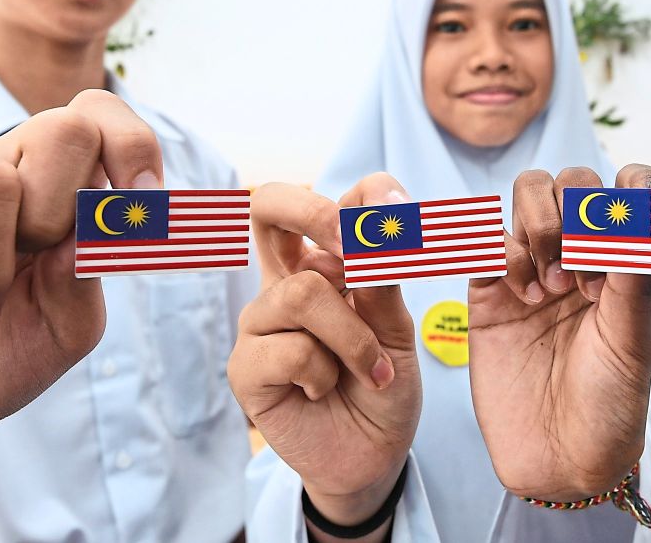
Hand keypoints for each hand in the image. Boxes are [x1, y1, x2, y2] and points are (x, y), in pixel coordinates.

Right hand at [228, 174, 420, 539]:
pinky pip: (290, 348)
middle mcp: (287, 279)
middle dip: (316, 213)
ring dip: (352, 339)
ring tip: (370, 372)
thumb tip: (380, 211)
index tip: (405, 220)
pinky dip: (325, 373)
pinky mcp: (245, 365)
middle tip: (356, 249)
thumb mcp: (398, 328)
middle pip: (270, 205)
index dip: (368, 195)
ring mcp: (261, 319)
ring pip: (304, 292)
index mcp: (328, 260)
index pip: (337, 196)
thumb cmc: (383, 385)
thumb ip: (384, 275)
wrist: (374, 456)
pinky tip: (323, 393)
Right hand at [469, 164, 650, 499]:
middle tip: (584, 274)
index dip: (635, 182)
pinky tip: (525, 298)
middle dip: (576, 213)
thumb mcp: (636, 340)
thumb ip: (635, 270)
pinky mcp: (490, 289)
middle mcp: (582, 255)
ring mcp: (534, 268)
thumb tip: (643, 200)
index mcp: (627, 261)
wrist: (560, 460)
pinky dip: (507, 253)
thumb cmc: (612, 406)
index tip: (634, 199)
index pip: (633, 190)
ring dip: (540, 224)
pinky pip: (489, 237)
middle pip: (571, 182)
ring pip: (528, 193)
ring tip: (552, 285)